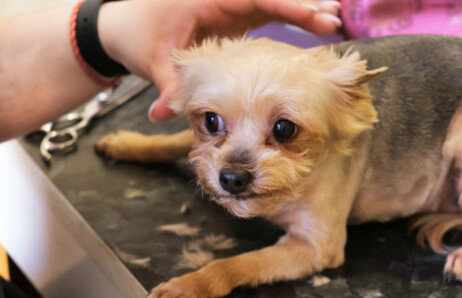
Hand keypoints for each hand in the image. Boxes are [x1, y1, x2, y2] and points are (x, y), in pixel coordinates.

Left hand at [98, 0, 340, 121]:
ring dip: (301, 10)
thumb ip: (167, 85)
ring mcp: (229, 6)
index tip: (315, 14)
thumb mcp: (153, 59)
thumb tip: (162, 115)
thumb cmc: (135, 36)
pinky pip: (267, 12)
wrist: (121, 27)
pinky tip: (312, 25)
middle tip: (334, 16)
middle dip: (303, 5)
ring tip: (333, 19)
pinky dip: (290, 17)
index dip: (287, 5)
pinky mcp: (232, 17)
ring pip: (273, 2)